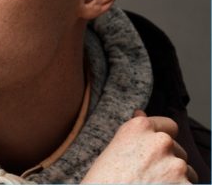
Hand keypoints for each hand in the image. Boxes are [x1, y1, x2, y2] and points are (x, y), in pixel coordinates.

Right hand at [81, 110, 197, 183]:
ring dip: (176, 180)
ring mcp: (175, 165)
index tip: (159, 152)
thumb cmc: (103, 180)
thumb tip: (141, 112)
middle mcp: (160, 141)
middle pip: (178, 151)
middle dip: (169, 163)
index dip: (164, 140)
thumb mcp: (116, 149)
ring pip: (187, 172)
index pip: (169, 126)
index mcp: (140, 127)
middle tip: (149, 177)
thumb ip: (135, 133)